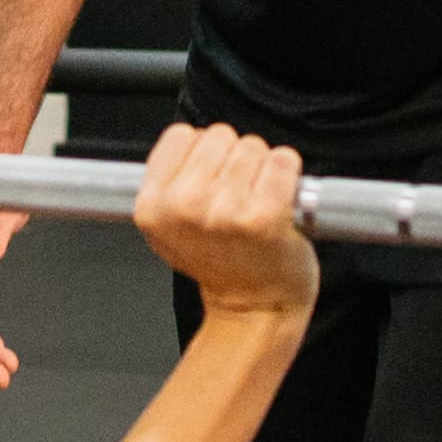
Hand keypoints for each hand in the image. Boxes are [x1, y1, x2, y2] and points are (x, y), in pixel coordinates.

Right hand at [133, 123, 314, 325]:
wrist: (253, 306)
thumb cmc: (218, 263)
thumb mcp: (166, 229)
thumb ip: (166, 184)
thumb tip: (188, 140)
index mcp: (153, 206)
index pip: (180, 135)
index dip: (201, 150)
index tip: (211, 174)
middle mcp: (185, 206)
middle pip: (219, 135)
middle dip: (233, 157)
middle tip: (237, 193)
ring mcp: (225, 211)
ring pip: (252, 146)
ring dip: (261, 167)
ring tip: (257, 199)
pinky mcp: (265, 216)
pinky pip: (283, 160)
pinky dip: (288, 172)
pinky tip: (280, 197)